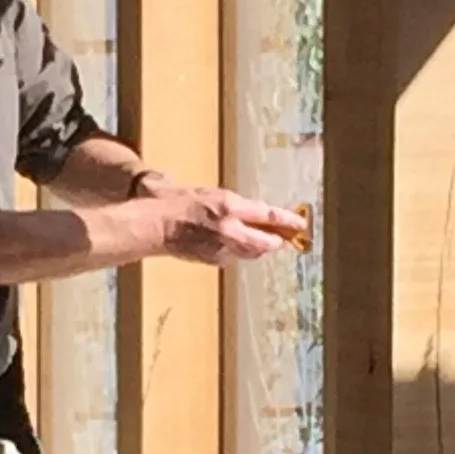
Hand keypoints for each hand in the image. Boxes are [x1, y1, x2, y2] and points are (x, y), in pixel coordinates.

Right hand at [149, 184, 306, 266]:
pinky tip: (231, 245)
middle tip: (282, 238)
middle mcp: (230, 229)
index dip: (287, 220)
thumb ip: (233, 204)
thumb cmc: (176, 203)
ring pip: (252, 252)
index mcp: (229, 207)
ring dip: (258, 248)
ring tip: (261, 241)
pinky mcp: (214, 260)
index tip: (300, 223)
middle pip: (266, 242)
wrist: (154, 225)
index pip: (268, 215)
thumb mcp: (209, 193)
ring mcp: (222, 248)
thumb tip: (254, 210)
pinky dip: (237, 252)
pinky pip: (233, 257)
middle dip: (276, 240)